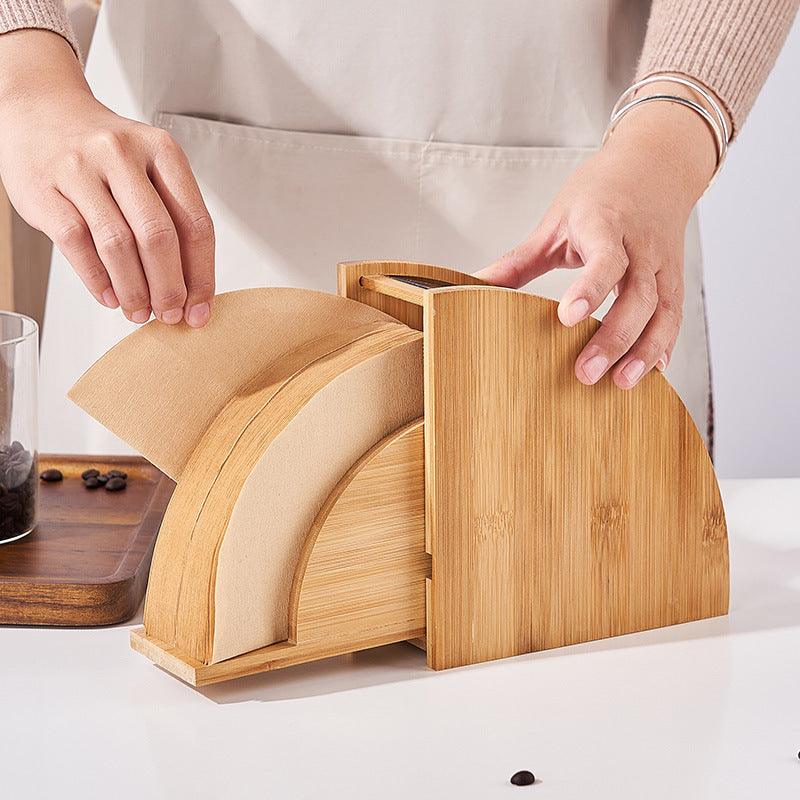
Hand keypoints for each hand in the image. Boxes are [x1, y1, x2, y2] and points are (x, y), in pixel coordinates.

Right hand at [0, 31, 214, 326]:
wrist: (41, 109)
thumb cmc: (105, 152)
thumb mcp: (150, 167)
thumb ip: (173, 217)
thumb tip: (192, 288)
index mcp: (162, 150)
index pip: (195, 223)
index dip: (201, 275)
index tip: (200, 308)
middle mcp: (122, 154)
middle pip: (158, 236)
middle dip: (169, 287)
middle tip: (170, 315)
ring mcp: (79, 169)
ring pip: (117, 244)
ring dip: (134, 290)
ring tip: (140, 312)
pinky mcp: (44, 189)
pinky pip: (77, 244)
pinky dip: (98, 280)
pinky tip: (110, 296)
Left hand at [477, 83, 725, 388]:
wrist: (655, 166)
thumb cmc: (600, 193)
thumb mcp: (555, 221)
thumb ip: (519, 260)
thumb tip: (475, 284)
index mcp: (607, 224)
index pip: (605, 258)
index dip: (590, 289)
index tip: (567, 318)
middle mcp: (642, 246)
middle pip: (637, 295)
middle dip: (614, 337)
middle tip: (586, 373)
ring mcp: (663, 263)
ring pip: (662, 310)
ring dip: (644, 350)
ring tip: (621, 383)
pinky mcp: (674, 278)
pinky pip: (674, 315)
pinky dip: (664, 345)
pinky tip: (652, 373)